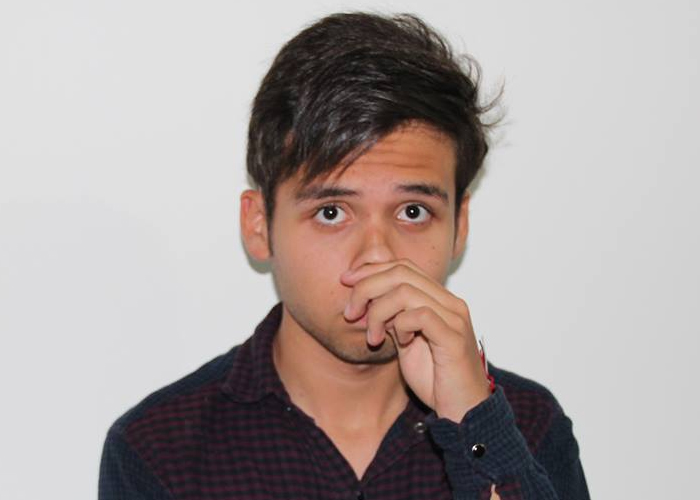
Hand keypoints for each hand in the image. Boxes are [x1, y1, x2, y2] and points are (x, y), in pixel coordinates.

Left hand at [341, 259, 490, 421]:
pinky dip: (400, 325)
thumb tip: (366, 301)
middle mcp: (450, 303)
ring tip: (373, 336)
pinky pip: (420, 315)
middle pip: (401, 272)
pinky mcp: (454, 338)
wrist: (462, 412)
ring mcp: (455, 318)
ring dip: (378, 311)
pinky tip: (400, 343)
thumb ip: (391, 319)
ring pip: (405, 291)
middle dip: (367, 287)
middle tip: (350, 313)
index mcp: (440, 300)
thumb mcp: (406, 343)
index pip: (403, 267)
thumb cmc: (435, 380)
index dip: (371, 270)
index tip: (346, 282)